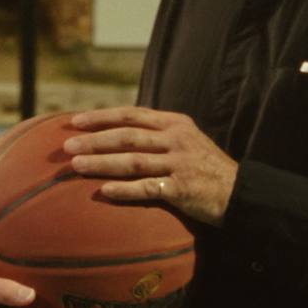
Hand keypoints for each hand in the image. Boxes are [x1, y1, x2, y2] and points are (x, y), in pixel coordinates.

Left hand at [63, 107, 238, 226]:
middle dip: (94, 140)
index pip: (132, 115)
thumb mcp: (186, 139)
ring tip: (76, 165)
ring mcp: (179, 164)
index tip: (75, 121)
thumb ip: (157, 133)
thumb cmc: (206, 167)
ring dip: (102, 163)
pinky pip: (148, 188)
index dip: (102, 117)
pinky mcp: (182, 189)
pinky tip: (104, 192)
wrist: (240, 191)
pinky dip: (125, 190)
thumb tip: (118, 131)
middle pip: (127, 137)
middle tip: (66, 146)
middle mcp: (176, 140)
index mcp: (174, 123)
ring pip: (133, 161)